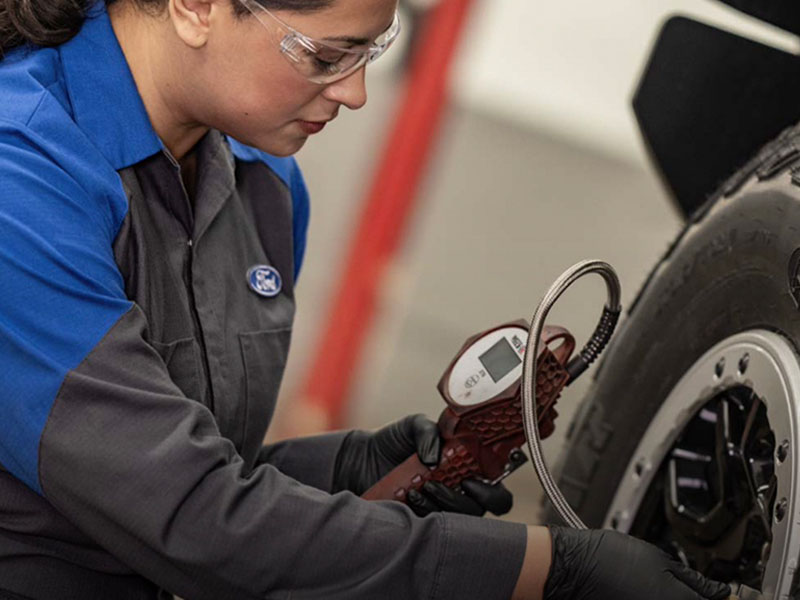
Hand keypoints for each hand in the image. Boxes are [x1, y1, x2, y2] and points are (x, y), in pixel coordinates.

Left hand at [333, 414, 512, 515]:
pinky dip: (419, 515)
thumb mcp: (413, 425)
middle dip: (459, 501)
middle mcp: (456, 496)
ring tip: (415, 489)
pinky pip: (428, 532)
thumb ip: (429, 431)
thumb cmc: (391, 442)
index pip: (495, 493)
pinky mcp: (416, 527)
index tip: (469, 481)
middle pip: (477, 513)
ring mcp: (437, 513)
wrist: (358, 459)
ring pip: (454, 525)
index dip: (492, 492)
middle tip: (436, 485)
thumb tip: (436, 458)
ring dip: (437, 507)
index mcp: (465, 472)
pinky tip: (404, 497)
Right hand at [545, 526, 730, 599]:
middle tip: (691, 587)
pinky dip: (655, 599)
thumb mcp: (658, 559)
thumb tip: (722, 593)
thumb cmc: (606, 560)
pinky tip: (645, 593)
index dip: (725, 599)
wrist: (569, 569)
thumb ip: (695, 581)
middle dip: (697, 598)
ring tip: (659, 587)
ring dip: (677, 598)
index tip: (726, 594)